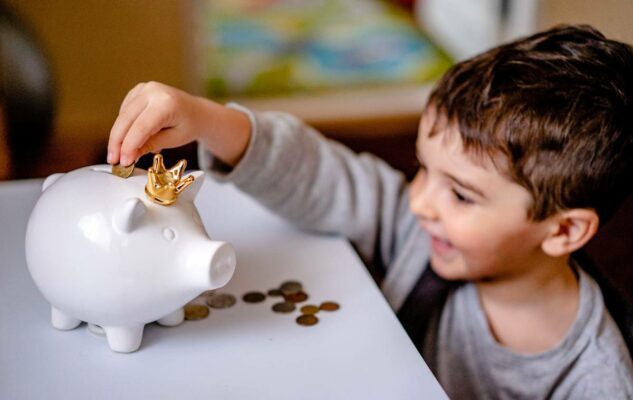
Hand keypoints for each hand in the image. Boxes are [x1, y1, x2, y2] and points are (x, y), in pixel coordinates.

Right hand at [107, 81, 250, 166]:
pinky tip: (130, 138)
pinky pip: (125, 110)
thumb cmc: (188, 126)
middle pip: (126, 119)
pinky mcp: (138, 90)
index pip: (141, 127)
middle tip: (114, 161)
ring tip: (121, 154)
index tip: (123, 162)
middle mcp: (153, 91)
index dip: (129, 146)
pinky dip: (124, 126)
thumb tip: (128, 155)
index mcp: (166, 103)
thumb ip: (150, 145)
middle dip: (117, 142)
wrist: (196, 112)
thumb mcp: (174, 140)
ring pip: (122, 115)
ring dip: (118, 136)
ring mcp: (145, 88)